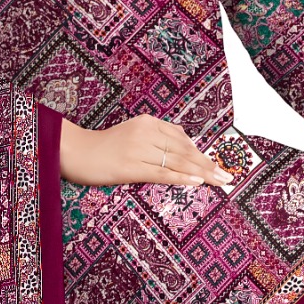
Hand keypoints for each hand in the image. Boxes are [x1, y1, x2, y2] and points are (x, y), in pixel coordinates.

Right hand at [59, 114, 235, 190]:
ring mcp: (139, 149)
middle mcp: (146, 132)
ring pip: (178, 161)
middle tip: (228, 175)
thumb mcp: (130, 133)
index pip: (181, 138)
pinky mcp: (132, 167)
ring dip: (203, 172)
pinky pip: (163, 173)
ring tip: (220, 181)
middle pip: (184, 150)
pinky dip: (183, 177)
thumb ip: (154, 136)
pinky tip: (198, 182)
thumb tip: (183, 142)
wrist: (75, 152)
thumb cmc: (102, 147)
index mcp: (147, 122)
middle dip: (208, 164)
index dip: (200, 152)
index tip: (215, 163)